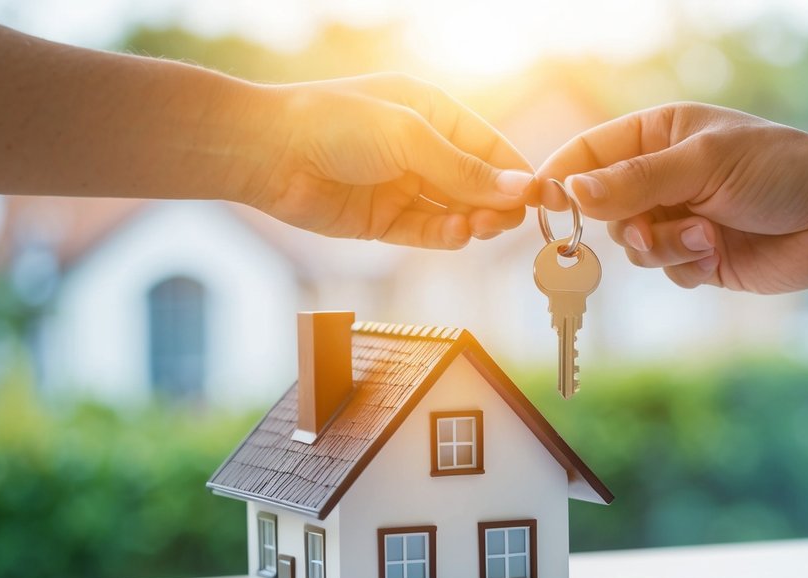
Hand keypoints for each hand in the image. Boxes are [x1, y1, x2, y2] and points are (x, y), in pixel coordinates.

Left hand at [243, 73, 532, 247]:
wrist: (266, 152)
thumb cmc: (334, 123)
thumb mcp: (409, 137)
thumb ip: (464, 169)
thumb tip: (520, 188)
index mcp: (431, 112)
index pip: (488, 145)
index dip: (515, 171)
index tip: (541, 197)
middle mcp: (420, 149)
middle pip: (476, 183)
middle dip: (497, 202)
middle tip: (510, 221)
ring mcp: (401, 186)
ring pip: (454, 211)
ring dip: (473, 221)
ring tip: (480, 227)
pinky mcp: (382, 220)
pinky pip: (426, 232)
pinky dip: (445, 236)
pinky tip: (458, 234)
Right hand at [535, 103, 807, 291]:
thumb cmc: (782, 170)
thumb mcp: (705, 164)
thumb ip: (636, 180)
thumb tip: (572, 190)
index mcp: (658, 134)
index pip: (590, 153)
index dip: (562, 176)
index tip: (542, 202)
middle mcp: (660, 176)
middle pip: (601, 208)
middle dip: (624, 223)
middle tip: (648, 229)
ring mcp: (677, 218)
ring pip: (632, 247)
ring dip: (663, 248)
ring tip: (705, 236)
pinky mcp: (696, 257)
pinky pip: (664, 270)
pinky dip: (686, 266)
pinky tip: (718, 252)